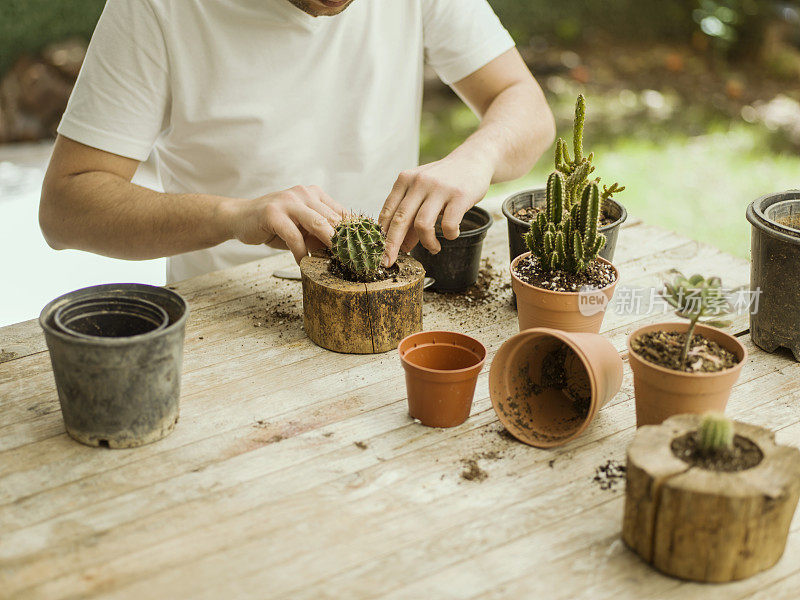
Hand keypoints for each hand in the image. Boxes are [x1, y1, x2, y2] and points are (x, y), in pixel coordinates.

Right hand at [228, 185, 343, 262]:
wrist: (239, 218)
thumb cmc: (273, 225)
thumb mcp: (301, 229)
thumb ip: (319, 236)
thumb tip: (342, 253)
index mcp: (314, 195)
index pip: (341, 212)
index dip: (353, 232)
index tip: (362, 250)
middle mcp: (303, 194)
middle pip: (333, 218)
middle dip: (344, 241)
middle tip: (352, 261)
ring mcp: (288, 201)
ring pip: (318, 223)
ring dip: (329, 244)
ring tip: (336, 261)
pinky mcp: (273, 213)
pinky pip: (294, 236)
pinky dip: (300, 252)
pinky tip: (302, 263)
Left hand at [378, 154, 492, 266]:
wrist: (474, 159)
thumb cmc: (444, 180)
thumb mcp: (422, 193)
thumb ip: (411, 216)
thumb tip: (403, 246)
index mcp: (404, 181)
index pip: (387, 212)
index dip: (381, 236)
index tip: (378, 255)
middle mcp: (419, 182)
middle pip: (400, 220)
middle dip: (392, 246)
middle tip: (390, 262)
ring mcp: (439, 188)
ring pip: (422, 225)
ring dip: (427, 243)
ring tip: (434, 248)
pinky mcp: (459, 195)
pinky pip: (448, 225)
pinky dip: (449, 235)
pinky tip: (452, 234)